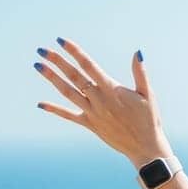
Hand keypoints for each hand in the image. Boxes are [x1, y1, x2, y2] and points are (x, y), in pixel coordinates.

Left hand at [33, 37, 172, 167]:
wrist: (145, 148)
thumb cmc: (149, 120)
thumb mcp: (148, 95)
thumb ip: (140, 73)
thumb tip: (137, 53)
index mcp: (112, 89)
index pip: (88, 65)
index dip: (74, 52)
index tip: (61, 41)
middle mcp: (99, 100)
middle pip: (74, 76)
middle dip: (57, 61)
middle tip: (42, 50)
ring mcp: (92, 112)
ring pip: (68, 92)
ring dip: (52, 78)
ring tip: (38, 66)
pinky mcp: (90, 124)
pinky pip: (69, 116)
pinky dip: (55, 109)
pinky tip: (40, 104)